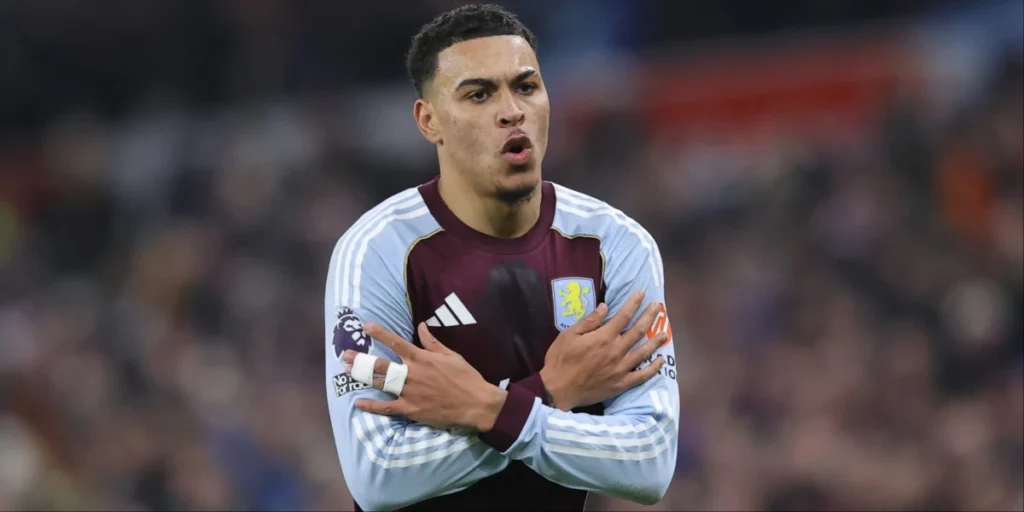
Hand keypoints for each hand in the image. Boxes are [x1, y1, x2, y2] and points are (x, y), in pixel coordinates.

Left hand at [342, 322, 505, 431]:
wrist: (476, 404)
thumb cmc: (466, 378)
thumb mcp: (451, 356)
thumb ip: (433, 342)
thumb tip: (421, 326)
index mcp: (422, 359)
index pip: (396, 342)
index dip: (380, 333)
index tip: (366, 327)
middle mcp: (412, 374)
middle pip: (382, 365)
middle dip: (362, 359)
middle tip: (346, 355)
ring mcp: (409, 393)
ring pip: (381, 383)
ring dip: (363, 377)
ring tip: (347, 371)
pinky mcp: (411, 409)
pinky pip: (387, 408)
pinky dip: (372, 406)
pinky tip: (359, 403)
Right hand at [540, 291, 667, 410]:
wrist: (558, 389)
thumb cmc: (560, 360)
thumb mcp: (569, 335)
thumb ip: (589, 321)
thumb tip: (605, 306)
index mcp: (604, 337)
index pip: (624, 316)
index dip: (633, 303)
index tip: (641, 293)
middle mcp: (616, 351)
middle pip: (638, 330)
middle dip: (649, 317)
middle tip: (657, 307)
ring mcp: (621, 368)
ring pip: (644, 352)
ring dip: (655, 341)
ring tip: (664, 333)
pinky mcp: (621, 384)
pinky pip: (642, 376)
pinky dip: (653, 368)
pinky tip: (660, 361)